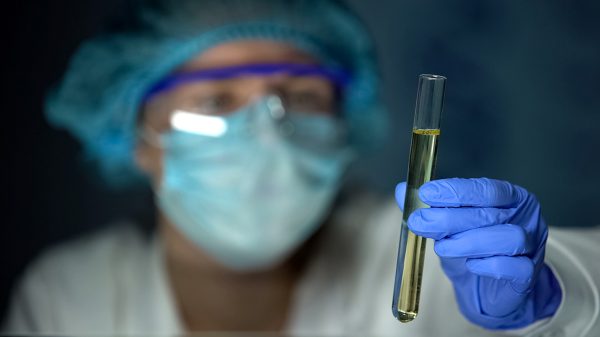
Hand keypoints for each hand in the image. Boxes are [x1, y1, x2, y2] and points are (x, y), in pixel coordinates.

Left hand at [395, 178, 561, 329]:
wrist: (491, 288)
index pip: (485, 188)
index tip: (425, 193)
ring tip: (442, 247)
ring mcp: (532, 245)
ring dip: (469, 242)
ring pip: (508, 237)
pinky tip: (470, 265)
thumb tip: (401, 190)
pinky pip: (515, 267)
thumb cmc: (473, 247)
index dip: (455, 190)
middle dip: (449, 218)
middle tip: (419, 222)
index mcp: (510, 197)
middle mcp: (526, 217)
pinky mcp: (528, 274)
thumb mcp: (448, 225)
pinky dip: (489, 265)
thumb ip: (427, 207)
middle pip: (489, 213)